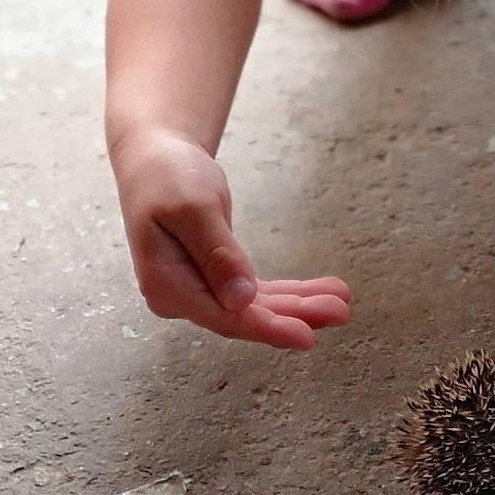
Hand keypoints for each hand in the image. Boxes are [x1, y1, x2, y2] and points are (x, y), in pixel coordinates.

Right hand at [114, 131, 350, 349]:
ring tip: (340, 302)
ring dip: (298, 304)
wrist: (154, 157)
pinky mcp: (214, 276)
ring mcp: (197, 288)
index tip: (306, 337)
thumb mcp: (194, 208)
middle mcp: (180, 296)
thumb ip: (218, 255)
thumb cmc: (167, 176)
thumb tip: (242, 301)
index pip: (224, 317)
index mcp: (167, 285)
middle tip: (340, 312)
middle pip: (245, 316)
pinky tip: (318, 292)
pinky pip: (255, 291)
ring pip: (255, 305)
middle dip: (294, 315)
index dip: (267, 328)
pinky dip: (287, 291)